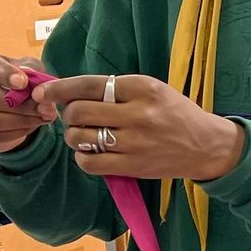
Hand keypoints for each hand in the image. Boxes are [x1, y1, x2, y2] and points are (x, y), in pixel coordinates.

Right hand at [0, 50, 54, 153]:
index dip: (3, 73)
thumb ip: (30, 69)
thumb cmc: (12, 78)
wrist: (3, 105)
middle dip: (17, 103)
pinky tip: (31, 126)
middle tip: (43, 106)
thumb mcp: (24, 67)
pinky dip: (15, 133)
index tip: (23, 82)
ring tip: (41, 117)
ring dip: (18, 120)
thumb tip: (30, 78)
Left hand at [33, 74, 245, 180]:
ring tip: (84, 135)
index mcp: (143, 87)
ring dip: (73, 136)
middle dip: (67, 113)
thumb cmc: (176, 114)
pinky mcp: (133, 166)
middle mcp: (138, 113)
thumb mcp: (153, 90)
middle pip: (78, 111)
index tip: (43, 91)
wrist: (207, 146)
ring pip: (79, 137)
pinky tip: (92, 152)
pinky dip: (83, 157)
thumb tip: (71, 93)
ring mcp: (134, 142)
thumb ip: (117, 89)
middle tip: (74, 116)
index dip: (60, 88)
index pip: (89, 84)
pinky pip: (89, 162)